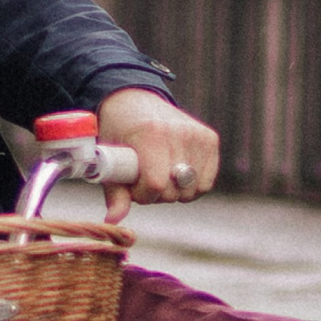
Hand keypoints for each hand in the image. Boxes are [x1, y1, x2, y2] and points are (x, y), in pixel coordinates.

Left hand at [95, 87, 217, 222]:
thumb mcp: (110, 158)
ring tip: (159, 174)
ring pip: (192, 190)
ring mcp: (198, 135)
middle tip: (144, 177)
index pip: (156, 184)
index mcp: (151, 134)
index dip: (142, 194)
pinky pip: (205, 183)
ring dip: (174, 191)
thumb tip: (113, 220)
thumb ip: (115, 192)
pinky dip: (191, 186)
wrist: (134, 100)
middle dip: (156, 194)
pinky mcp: (210, 139)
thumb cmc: (118, 132)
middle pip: (174, 191)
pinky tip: (175, 174)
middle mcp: (179, 132)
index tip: (132, 184)